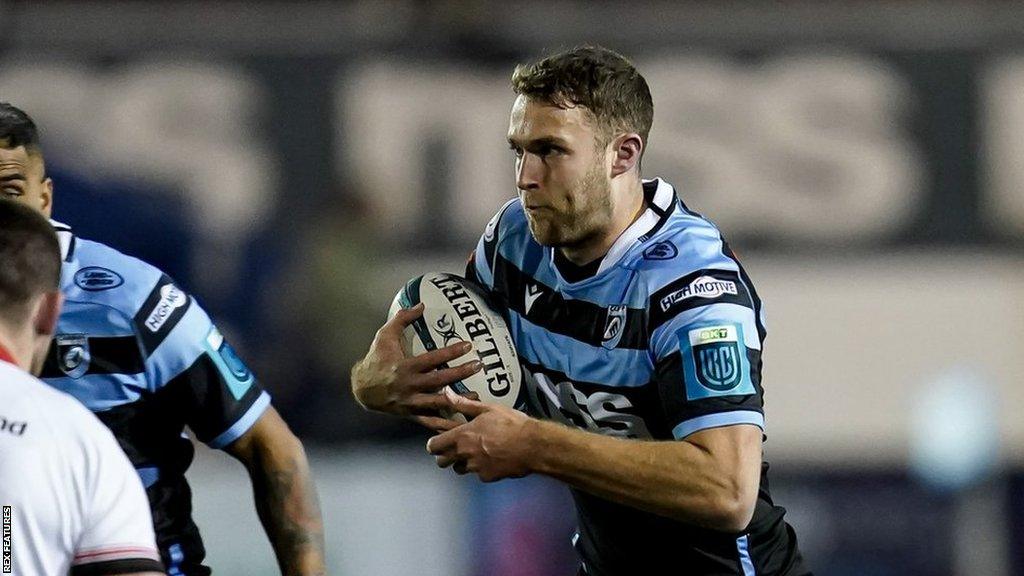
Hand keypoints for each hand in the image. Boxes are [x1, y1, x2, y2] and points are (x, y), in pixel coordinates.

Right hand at [351, 303, 482, 430]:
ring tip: (476, 394)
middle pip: (440, 380)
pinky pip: (430, 421)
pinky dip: (444, 424)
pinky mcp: (411, 414)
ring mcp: (411, 402)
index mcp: (405, 367)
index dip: (451, 351)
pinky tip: (460, 421)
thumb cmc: (376, 359)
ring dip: (458, 399)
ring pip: (438, 403)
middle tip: (479, 365)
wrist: (362, 388)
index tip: (468, 345)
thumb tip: (420, 305)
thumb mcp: (384, 335)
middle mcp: (409, 385)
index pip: (432, 358)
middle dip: (461, 373)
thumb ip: (402, 318)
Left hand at [426, 388, 535, 481]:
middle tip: (454, 448)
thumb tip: (445, 392)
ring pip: (459, 469)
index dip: (434, 444)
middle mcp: (464, 454)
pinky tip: (491, 459)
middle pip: (442, 462)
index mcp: (461, 436)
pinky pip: (478, 474)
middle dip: (444, 456)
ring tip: (473, 453)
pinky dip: (481, 469)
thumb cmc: (510, 423)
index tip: (439, 441)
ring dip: (462, 463)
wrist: (532, 445)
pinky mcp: (487, 477)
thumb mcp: (487, 409)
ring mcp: (475, 468)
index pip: (434, 446)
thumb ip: (463, 404)